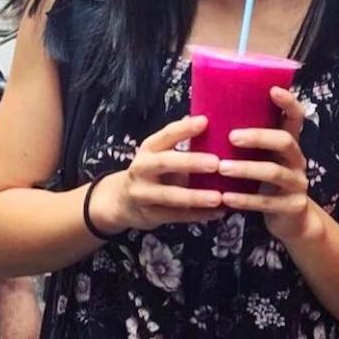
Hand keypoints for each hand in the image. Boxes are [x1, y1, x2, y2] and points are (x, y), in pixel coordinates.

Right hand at [89, 116, 225, 233]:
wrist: (120, 201)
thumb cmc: (150, 172)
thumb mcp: (159, 155)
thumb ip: (182, 145)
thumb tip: (215, 127)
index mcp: (149, 149)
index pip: (166, 135)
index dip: (185, 129)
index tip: (205, 122)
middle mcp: (143, 169)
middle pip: (165, 163)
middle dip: (190, 162)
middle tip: (215, 163)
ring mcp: (143, 194)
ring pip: (170, 196)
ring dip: (195, 197)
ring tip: (218, 197)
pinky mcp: (150, 215)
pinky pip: (176, 216)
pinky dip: (198, 215)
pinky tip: (218, 213)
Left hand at [217, 87, 320, 242]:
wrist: (291, 221)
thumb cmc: (265, 181)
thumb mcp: (262, 158)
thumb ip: (244, 141)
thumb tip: (201, 116)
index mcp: (289, 143)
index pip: (296, 116)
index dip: (288, 102)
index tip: (272, 90)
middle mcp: (297, 160)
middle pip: (284, 141)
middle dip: (258, 137)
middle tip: (232, 137)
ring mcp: (297, 184)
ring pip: (274, 172)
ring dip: (247, 169)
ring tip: (223, 169)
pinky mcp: (292, 206)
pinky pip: (267, 202)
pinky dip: (245, 200)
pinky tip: (226, 198)